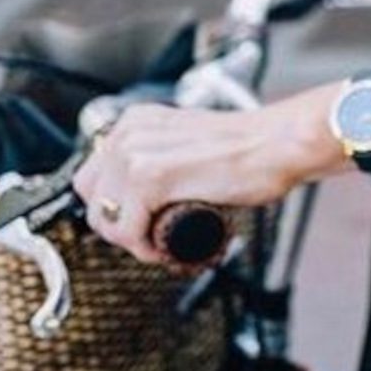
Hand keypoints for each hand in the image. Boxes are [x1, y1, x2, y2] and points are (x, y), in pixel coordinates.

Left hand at [72, 101, 306, 264]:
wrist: (280, 145)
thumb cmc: (250, 150)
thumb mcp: (188, 145)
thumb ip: (164, 157)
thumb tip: (145, 197)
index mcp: (136, 122)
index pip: (95, 176)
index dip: (115, 207)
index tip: (142, 222)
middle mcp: (129, 132)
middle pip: (91, 196)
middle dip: (116, 225)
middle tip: (150, 236)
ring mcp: (136, 152)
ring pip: (104, 218)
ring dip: (130, 240)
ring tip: (161, 244)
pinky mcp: (150, 176)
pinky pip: (126, 229)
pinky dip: (143, 248)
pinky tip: (165, 247)